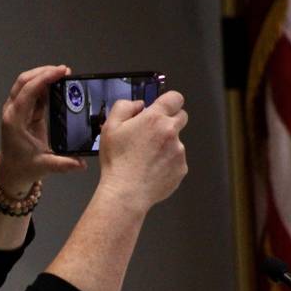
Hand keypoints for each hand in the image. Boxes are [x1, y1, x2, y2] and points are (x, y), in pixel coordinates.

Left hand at [0, 65, 86, 197]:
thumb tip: (81, 163)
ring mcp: (16, 110)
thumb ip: (63, 164)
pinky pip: (32, 93)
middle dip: (44, 72)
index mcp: (15, 121)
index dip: (44, 78)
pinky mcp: (23, 112)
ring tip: (63, 75)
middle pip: (24, 81)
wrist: (11, 173)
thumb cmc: (23, 168)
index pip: (28, 91)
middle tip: (64, 70)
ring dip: (43, 76)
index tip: (62, 71)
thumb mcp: (44, 166)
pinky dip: (44, 86)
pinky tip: (57, 86)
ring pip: (27, 84)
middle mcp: (13, 112)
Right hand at [97, 91, 187, 212]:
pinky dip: (166, 162)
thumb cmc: (117, 161)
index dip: (168, 101)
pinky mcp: (181, 168)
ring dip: (165, 145)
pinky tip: (150, 169)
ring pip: (176, 141)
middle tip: (150, 134)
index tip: (161, 108)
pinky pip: (176, 160)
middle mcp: (171, 132)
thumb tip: (138, 105)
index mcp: (154, 119)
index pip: (175, 98)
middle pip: (181, 117)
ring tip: (145, 158)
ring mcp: (179, 151)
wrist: (126, 191)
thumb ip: (124, 107)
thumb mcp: (110, 127)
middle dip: (169, 121)